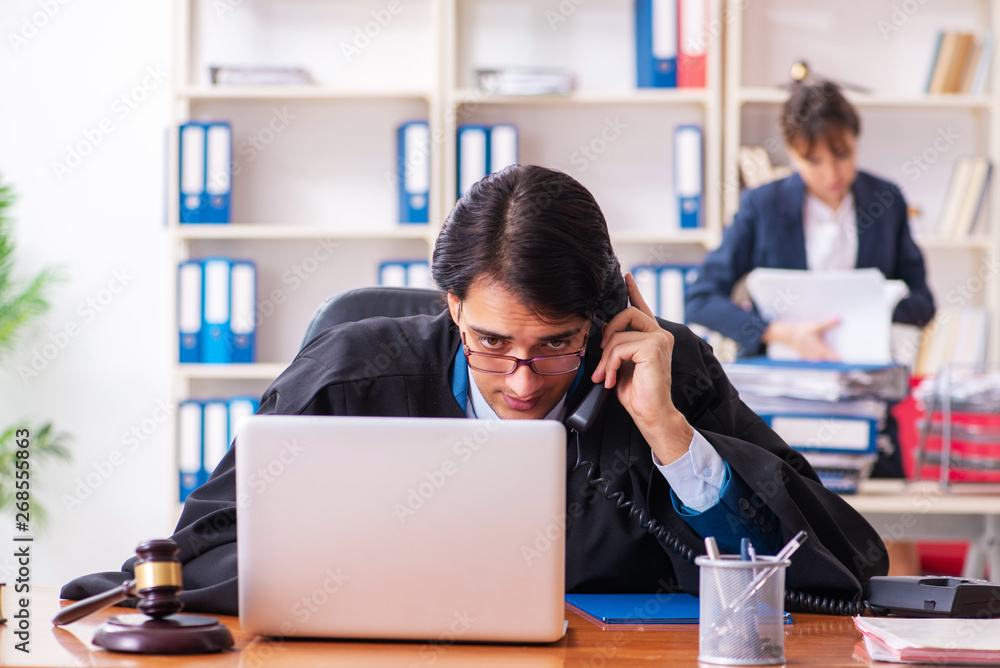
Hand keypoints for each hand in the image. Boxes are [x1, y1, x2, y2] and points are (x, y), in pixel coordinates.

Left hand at [591, 273, 693, 463]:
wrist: (651, 414)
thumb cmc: (638, 394)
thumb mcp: (622, 364)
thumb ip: (617, 346)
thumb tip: (603, 334)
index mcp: (653, 337)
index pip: (642, 307)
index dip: (633, 291)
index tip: (627, 277)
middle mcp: (660, 335)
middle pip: (627, 313)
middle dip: (608, 332)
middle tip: (602, 354)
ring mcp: (659, 340)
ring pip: (619, 334)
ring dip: (606, 357)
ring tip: (605, 376)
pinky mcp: (654, 348)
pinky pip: (620, 346)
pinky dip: (610, 364)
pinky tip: (611, 378)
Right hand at [762, 318, 840, 360]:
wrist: (789, 336)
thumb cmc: (802, 331)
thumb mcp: (816, 326)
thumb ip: (828, 323)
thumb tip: (839, 318)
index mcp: (820, 349)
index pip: (833, 358)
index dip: (841, 361)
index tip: (847, 363)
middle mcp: (817, 356)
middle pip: (830, 363)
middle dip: (837, 363)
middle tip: (846, 365)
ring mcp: (812, 358)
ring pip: (824, 364)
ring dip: (830, 363)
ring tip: (838, 364)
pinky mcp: (809, 358)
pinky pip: (818, 362)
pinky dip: (823, 362)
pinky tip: (826, 361)